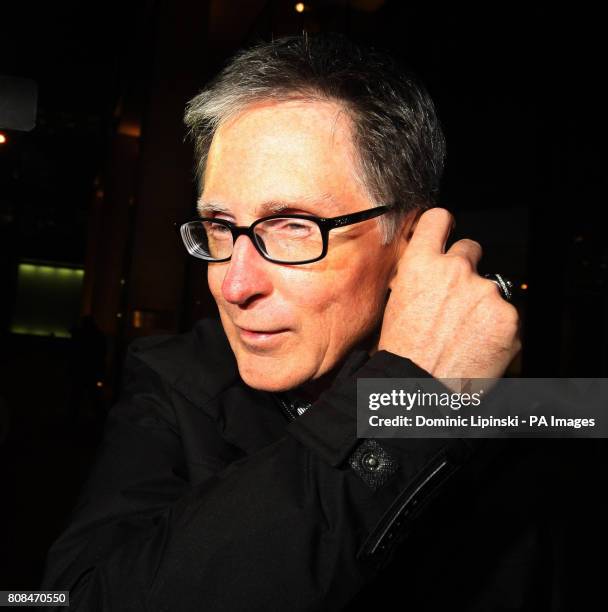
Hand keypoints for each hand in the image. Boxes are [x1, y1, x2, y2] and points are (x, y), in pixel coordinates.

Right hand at [378, 208, 520, 380]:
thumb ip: (417, 278)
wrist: (419, 388)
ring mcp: (485, 292)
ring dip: (481, 304)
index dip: (444, 226)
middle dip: (466, 269)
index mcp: (421, 265)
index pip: (438, 220)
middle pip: (471, 249)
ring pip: (490, 287)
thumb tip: (429, 272)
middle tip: (456, 299)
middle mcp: (455, 270)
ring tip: (464, 334)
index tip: (448, 233)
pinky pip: (506, 316)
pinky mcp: (508, 317)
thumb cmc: (401, 352)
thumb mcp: (396, 303)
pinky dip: (496, 330)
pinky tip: (477, 347)